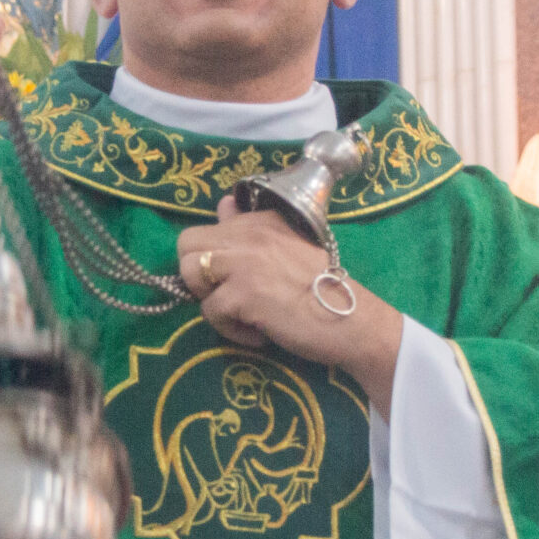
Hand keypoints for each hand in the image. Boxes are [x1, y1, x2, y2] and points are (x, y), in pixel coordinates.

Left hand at [175, 196, 402, 412]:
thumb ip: (252, 227)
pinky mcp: (243, 294)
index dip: (209, 259)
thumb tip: (223, 205)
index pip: (206, 228)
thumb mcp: (288, 246)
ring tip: (243, 314)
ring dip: (211, 301)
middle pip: (185, 245)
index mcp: (260, 221)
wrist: (353, 319)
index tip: (232, 278)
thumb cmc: (324, 288)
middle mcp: (249, 234)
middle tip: (228, 296)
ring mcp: (244, 262)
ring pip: (189, 276)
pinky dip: (231, 330)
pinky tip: (260, 333)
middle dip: (197, 275)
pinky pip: (210, 312)